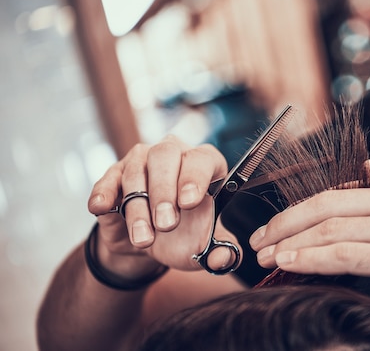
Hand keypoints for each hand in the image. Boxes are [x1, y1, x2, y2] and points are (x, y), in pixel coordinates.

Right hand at [87, 135, 239, 272]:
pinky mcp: (114, 175)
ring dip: (138, 208)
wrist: (149, 244)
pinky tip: (102, 207)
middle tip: (167, 224)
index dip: (195, 176)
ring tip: (144, 239)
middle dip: (165, 192)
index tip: (190, 201)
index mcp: (202, 164)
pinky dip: (104, 193)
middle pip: (165, 155)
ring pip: (136, 172)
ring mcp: (141, 161)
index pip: (202, 158)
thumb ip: (221, 253)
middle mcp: (172, 154)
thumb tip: (223, 258)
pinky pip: (108, 179)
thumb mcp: (205, 247)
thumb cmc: (184, 236)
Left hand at [250, 162, 369, 346]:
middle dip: (286, 220)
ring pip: (333, 226)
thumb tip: (361, 188)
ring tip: (266, 255)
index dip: (304, 204)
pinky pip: (348, 254)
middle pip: (329, 201)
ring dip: (291, 241)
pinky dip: (313, 258)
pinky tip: (291, 264)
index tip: (280, 222)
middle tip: (260, 238)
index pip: (343, 186)